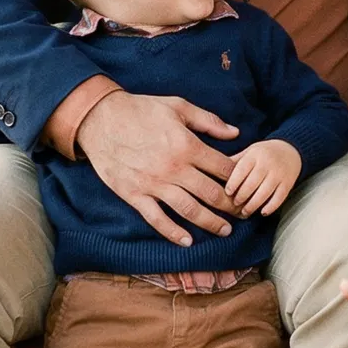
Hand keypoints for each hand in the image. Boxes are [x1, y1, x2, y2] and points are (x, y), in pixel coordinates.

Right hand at [76, 91, 240, 246]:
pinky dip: (173, 233)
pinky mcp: (135, 195)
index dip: (239, 179)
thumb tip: (236, 133)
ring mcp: (154, 184)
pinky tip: (187, 241)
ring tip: (225, 230)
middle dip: (231, 206)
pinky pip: (157, 219)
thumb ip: (209, 121)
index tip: (246, 186)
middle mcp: (174, 168)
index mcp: (187, 145)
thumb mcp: (178, 107)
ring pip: (190, 210)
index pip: (223, 168)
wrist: (101, 120)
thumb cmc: (142, 110)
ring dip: (210, 223)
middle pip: (211, 193)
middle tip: (243, 213)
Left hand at [224, 139, 302, 215]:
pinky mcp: (288, 183)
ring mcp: (279, 173)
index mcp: (255, 154)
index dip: (233, 182)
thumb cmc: (263, 154)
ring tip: (245, 212)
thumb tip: (212, 172)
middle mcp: (267, 163)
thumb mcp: (248, 152)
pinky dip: (271, 207)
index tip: (227, 193)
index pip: (242, 169)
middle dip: (241, 196)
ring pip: (264, 192)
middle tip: (234, 205)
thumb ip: (234, 162)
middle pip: (252, 183)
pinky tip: (262, 212)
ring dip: (253, 205)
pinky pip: (279, 197)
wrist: (290, 150)